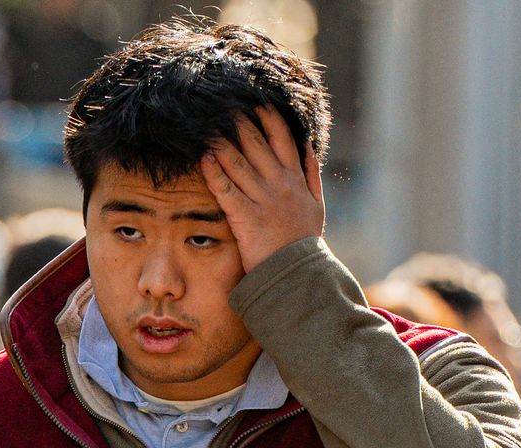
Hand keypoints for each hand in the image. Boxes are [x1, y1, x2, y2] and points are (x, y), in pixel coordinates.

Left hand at [199, 104, 324, 272]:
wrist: (298, 272)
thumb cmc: (304, 240)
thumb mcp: (316, 204)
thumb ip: (312, 173)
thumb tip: (309, 144)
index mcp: (295, 179)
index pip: (283, 140)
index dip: (270, 118)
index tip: (258, 101)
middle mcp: (279, 184)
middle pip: (257, 145)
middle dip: (241, 123)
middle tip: (225, 105)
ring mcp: (262, 200)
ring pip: (239, 164)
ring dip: (222, 143)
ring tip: (208, 126)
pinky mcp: (245, 217)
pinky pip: (226, 190)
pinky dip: (214, 173)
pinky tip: (203, 159)